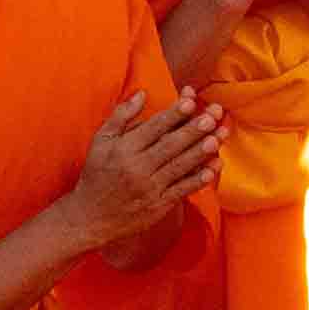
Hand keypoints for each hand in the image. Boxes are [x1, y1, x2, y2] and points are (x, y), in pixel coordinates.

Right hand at [71, 89, 228, 240]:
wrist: (90, 216)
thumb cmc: (96, 174)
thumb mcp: (100, 141)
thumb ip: (121, 115)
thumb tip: (142, 93)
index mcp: (124, 148)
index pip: (153, 128)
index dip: (173, 114)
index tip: (190, 100)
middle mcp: (137, 167)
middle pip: (170, 145)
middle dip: (193, 130)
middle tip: (213, 116)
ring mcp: (150, 188)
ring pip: (179, 166)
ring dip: (201, 152)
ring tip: (218, 137)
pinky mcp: (158, 206)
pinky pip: (181, 190)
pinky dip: (198, 180)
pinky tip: (213, 169)